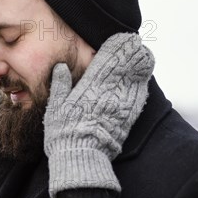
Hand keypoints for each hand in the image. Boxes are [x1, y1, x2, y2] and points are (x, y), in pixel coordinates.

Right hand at [44, 33, 154, 197]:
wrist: (81, 157)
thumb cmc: (63, 133)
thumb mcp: (55, 108)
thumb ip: (60, 85)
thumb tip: (61, 68)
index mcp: (90, 87)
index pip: (107, 61)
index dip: (115, 49)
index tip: (120, 39)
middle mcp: (109, 93)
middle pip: (125, 68)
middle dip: (130, 55)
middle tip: (135, 44)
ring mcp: (121, 106)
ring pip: (135, 81)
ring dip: (139, 69)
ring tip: (142, 58)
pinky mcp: (128, 120)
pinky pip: (138, 99)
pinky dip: (140, 87)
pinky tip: (142, 82)